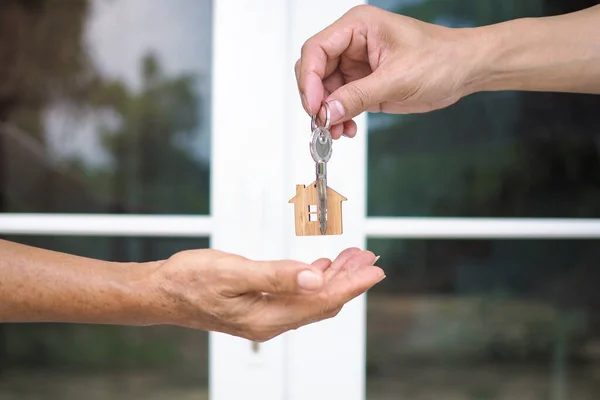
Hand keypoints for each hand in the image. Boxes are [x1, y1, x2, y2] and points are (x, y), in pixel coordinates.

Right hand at [144, 247, 383, 340]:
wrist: (162, 291)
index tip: (373, 270)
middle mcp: (271, 321)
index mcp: (268, 316)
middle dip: (348, 279)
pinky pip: (297, 295)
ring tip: (351, 259)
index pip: (322, 301)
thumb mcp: (234, 273)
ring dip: (333, 278)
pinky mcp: (260, 306)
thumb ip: (277, 276)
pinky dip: (313, 279)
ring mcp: (266, 315)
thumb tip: (314, 279)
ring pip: (311, 298)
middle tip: (368, 259)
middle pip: (322, 302)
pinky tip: (320, 267)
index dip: (351, 284)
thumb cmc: (190, 281)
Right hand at [295, 4, 480, 138]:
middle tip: (322, 122)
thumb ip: (358, 96)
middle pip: (315, 70)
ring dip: (327, 113)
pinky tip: (347, 128)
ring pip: (324, 91)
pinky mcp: (362, 84)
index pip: (317, 49)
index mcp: (358, 27)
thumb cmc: (441, 59)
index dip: (309, 79)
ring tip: (336, 131)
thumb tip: (327, 111)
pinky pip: (339, 102)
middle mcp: (352, 44)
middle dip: (316, 99)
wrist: (463, 71)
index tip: (314, 106)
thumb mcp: (398, 78)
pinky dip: (338, 117)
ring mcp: (355, 65)